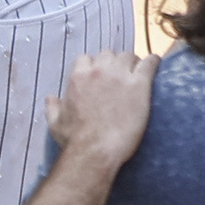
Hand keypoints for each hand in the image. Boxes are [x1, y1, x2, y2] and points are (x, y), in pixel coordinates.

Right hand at [49, 47, 153, 166]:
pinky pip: (150, 63)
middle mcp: (98, 71)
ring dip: (132, 63)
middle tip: (120, 76)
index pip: (86, 59)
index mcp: (78, 78)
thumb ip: (53, 107)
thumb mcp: (56, 123)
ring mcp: (120, 76)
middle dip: (114, 63)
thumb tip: (50, 99)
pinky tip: (155, 65)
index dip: (94, 66)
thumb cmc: (74, 139)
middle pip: (109, 54)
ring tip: (137, 73)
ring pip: (129, 56)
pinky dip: (152, 62)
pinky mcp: (139, 84)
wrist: (96, 150)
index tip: (99, 75)